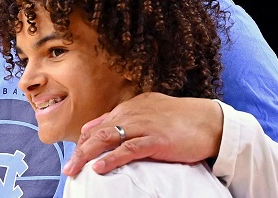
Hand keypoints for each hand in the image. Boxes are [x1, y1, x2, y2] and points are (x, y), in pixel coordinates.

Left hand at [62, 92, 223, 175]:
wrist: (210, 121)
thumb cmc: (183, 120)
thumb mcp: (152, 113)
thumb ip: (131, 119)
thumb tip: (109, 127)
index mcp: (131, 108)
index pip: (99, 124)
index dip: (84, 141)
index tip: (75, 156)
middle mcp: (132, 113)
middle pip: (98, 132)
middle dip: (79, 150)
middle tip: (67, 168)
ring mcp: (143, 125)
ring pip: (107, 138)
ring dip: (87, 155)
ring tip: (74, 169)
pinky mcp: (155, 139)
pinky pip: (128, 149)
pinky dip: (111, 158)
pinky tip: (99, 167)